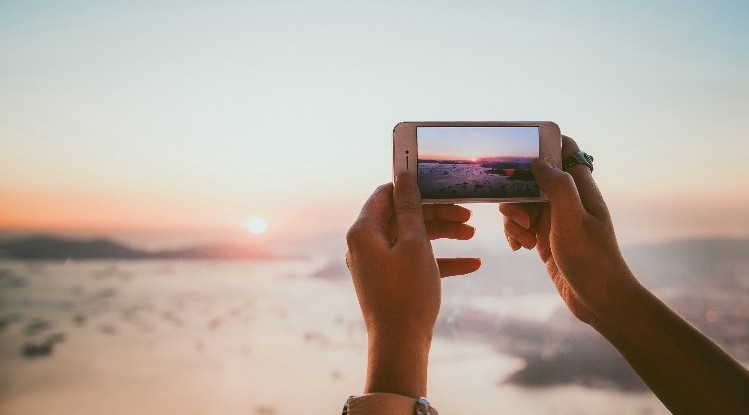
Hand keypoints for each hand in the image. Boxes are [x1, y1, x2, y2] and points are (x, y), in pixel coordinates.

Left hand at [345, 173, 479, 397]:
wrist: (400, 345)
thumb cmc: (407, 293)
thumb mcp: (415, 243)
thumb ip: (411, 207)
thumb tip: (404, 176)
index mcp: (364, 231)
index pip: (386, 194)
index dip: (413, 187)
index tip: (441, 185)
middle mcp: (366, 244)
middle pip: (403, 216)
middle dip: (436, 214)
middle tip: (467, 214)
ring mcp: (377, 264)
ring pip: (411, 238)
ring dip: (442, 234)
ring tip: (472, 235)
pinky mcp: (390, 280)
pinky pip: (414, 261)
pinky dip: (439, 260)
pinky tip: (472, 264)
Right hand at [500, 136, 636, 328]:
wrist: (599, 301)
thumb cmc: (591, 260)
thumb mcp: (572, 220)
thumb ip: (558, 187)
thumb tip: (538, 161)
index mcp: (580, 189)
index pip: (566, 151)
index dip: (544, 144)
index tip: (520, 150)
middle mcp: (568, 200)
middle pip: (533, 178)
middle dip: (517, 192)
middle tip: (519, 214)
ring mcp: (555, 220)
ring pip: (522, 203)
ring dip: (514, 218)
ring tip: (524, 238)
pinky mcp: (544, 238)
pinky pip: (521, 225)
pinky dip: (514, 233)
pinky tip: (519, 248)